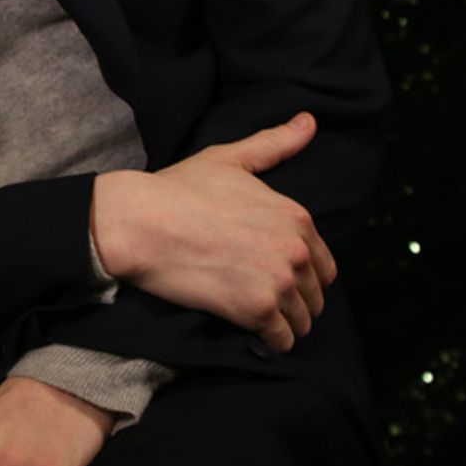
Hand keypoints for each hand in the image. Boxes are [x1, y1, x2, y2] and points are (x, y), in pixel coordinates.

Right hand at [90, 111, 335, 352]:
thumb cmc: (180, 188)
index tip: (274, 276)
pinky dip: (270, 343)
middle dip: (295, 302)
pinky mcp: (257, 310)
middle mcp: (295, 248)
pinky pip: (282, 342)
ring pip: (302, 322)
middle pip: (316, 296)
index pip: (323, 264)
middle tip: (262, 300)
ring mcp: (278, 280)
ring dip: (284, 325)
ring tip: (257, 320)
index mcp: (296, 215)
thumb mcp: (230, 159)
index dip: (302, 274)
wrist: (142, 221)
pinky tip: (251, 334)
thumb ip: (274, 144)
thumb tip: (309, 121)